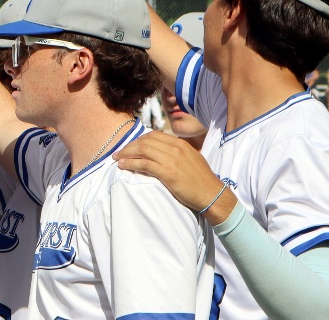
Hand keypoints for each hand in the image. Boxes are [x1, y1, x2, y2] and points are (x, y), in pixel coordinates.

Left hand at [113, 131, 235, 223]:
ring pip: (142, 151)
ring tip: (117, 159)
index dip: (138, 140)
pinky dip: (131, 163)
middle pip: (145, 141)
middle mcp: (175, 148)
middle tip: (118, 153)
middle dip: (129, 146)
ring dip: (126, 154)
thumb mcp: (190, 158)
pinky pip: (145, 164)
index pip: (153, 135)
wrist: (212, 193)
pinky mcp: (168, 173)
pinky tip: (123, 166)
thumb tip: (159, 151)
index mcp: (180, 143)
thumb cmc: (201, 179)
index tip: (129, 147)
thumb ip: (176, 152)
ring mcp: (171, 160)